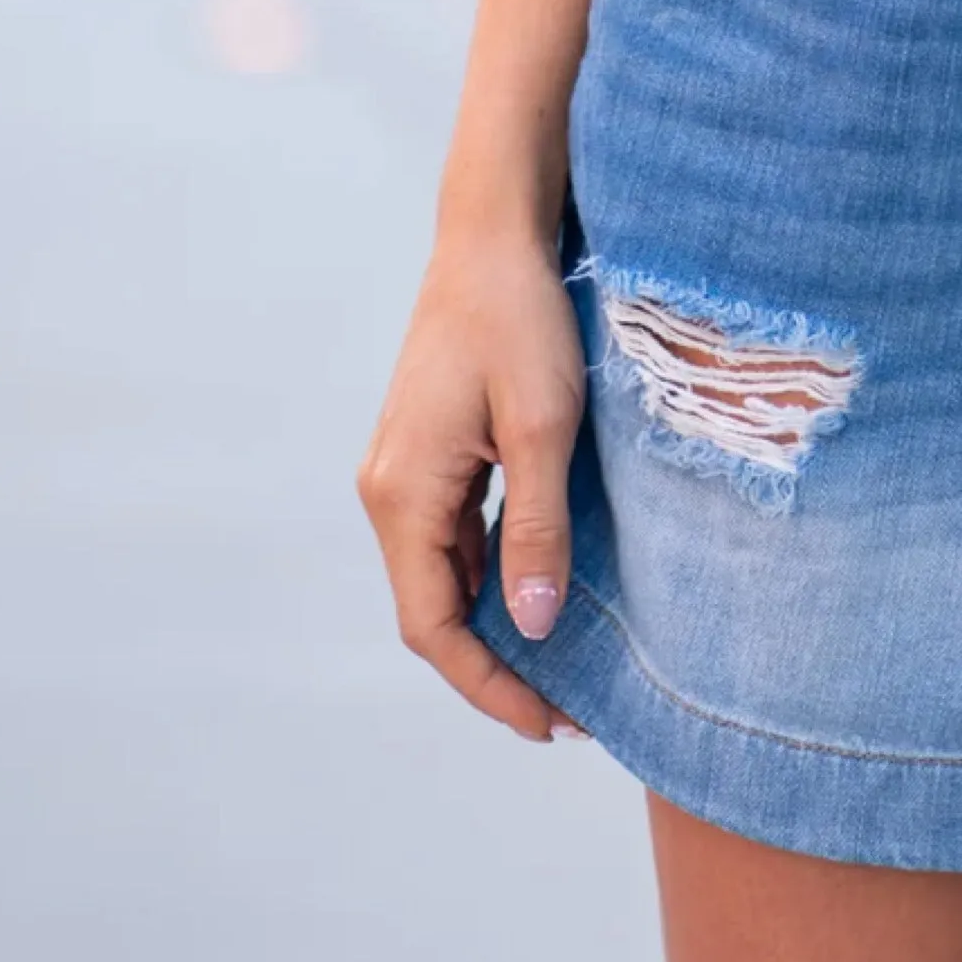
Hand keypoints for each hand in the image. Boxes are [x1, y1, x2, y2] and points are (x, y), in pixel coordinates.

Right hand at [358, 227, 588, 741]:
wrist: (492, 237)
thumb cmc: (520, 319)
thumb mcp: (544, 427)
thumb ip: (536, 531)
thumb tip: (534, 629)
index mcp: (404, 494)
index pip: (433, 627)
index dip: (488, 685)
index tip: (550, 723)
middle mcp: (390, 492)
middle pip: (434, 610)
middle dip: (496, 666)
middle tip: (572, 707)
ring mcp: (405, 472)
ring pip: (444, 576)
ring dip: (496, 624)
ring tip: (566, 663)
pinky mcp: (430, 453)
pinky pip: (454, 537)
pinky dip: (492, 576)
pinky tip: (542, 589)